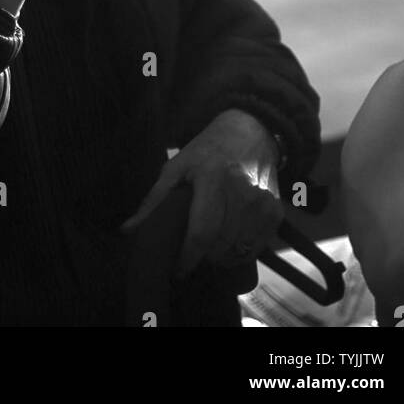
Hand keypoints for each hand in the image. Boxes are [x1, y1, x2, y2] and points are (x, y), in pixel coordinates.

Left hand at [121, 109, 282, 276]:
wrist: (252, 133)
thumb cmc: (208, 151)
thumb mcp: (177, 167)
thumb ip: (154, 201)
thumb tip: (128, 231)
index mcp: (212, 178)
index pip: (201, 233)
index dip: (187, 258)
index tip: (175, 271)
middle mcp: (242, 193)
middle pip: (219, 247)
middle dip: (200, 256)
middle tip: (189, 250)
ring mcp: (262, 205)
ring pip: (237, 252)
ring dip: (219, 257)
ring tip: (208, 245)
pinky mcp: (275, 214)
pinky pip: (254, 249)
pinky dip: (238, 252)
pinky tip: (227, 241)